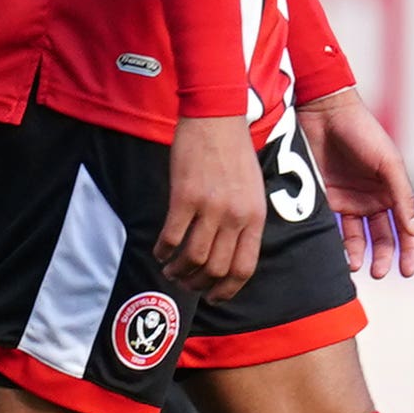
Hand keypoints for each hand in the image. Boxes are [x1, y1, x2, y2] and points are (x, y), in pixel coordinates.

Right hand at [159, 114, 267, 301]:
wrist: (217, 116)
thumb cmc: (234, 151)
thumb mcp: (252, 190)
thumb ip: (244, 220)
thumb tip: (228, 250)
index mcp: (255, 218)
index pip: (243, 269)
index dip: (226, 290)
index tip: (213, 296)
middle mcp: (235, 217)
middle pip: (216, 269)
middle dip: (198, 284)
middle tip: (185, 283)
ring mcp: (210, 207)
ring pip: (193, 257)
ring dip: (178, 270)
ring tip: (169, 269)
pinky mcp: (184, 196)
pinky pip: (172, 235)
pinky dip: (163, 249)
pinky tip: (158, 250)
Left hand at [297, 90, 413, 278]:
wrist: (325, 111)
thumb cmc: (364, 132)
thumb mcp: (388, 162)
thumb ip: (402, 195)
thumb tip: (413, 230)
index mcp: (393, 193)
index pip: (406, 230)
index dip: (409, 252)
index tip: (407, 272)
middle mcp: (373, 200)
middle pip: (382, 239)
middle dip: (381, 259)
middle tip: (376, 273)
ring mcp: (349, 200)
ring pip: (357, 237)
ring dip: (358, 254)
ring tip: (354, 267)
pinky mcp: (326, 197)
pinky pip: (332, 225)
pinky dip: (336, 242)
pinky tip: (335, 252)